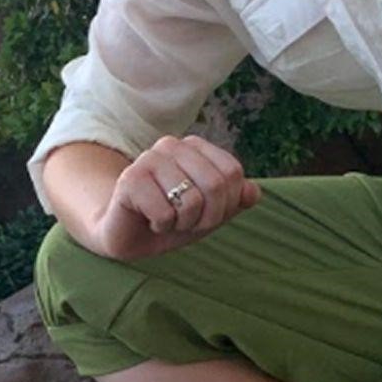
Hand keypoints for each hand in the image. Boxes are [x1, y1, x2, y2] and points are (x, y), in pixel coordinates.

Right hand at [91, 134, 262, 261]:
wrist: (128, 236)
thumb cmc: (172, 219)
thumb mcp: (210, 213)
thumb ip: (235, 200)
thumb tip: (253, 192)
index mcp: (195, 147)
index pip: (233, 173)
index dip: (227, 205)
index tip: (206, 214)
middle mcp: (172, 145)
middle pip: (216, 185)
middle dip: (207, 218)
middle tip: (186, 222)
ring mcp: (149, 158)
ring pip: (191, 201)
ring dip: (182, 224)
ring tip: (166, 219)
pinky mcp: (130, 178)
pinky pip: (165, 213)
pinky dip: (161, 226)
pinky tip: (149, 220)